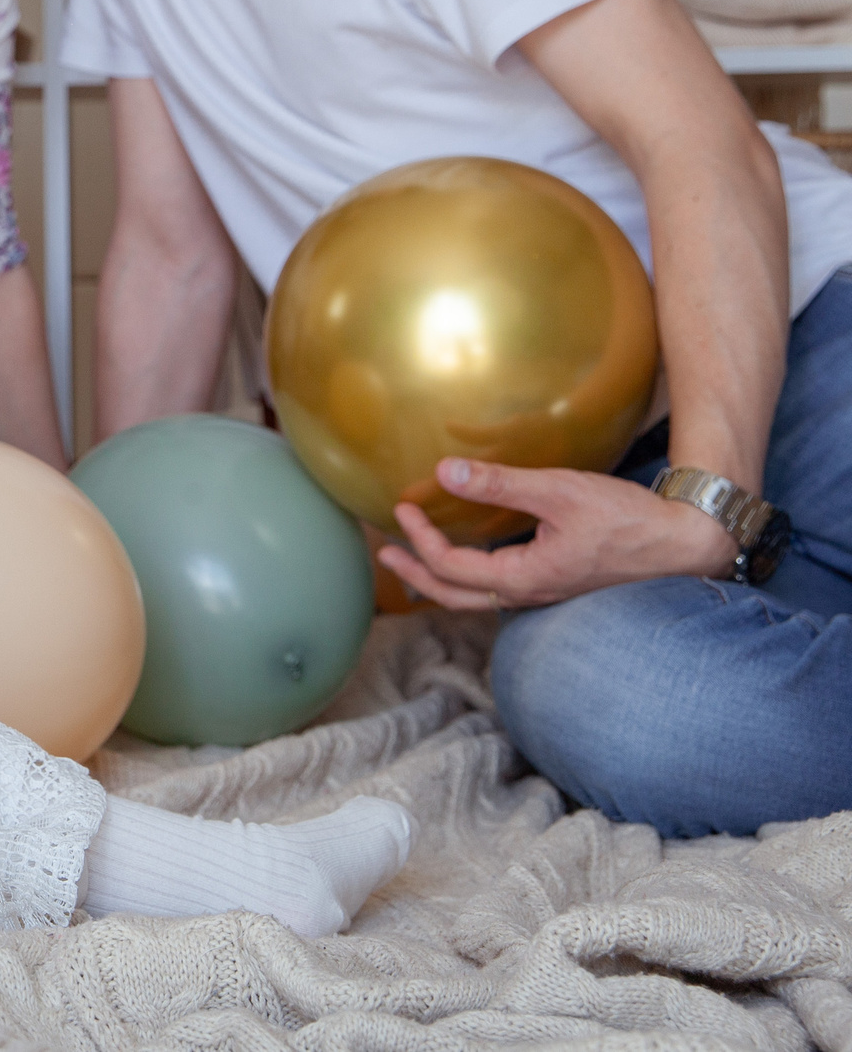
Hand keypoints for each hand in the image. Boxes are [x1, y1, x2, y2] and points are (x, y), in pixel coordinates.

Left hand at [376, 458, 737, 610]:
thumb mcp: (559, 492)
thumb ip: (500, 484)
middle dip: (416, 576)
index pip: (452, 568)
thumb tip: (444, 471)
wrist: (685, 543)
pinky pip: (502, 589)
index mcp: (524, 579)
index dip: (419, 540)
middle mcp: (530, 595)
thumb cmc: (627, 519)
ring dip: (441, 579)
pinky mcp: (559, 584)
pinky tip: (472, 555)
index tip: (401, 509)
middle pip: (455, 597)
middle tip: (384, 557)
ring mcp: (545, 594)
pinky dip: (473, 577)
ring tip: (415, 559)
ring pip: (479, 598)